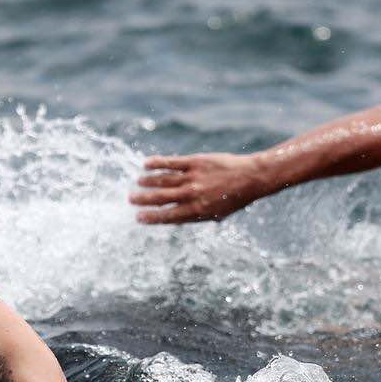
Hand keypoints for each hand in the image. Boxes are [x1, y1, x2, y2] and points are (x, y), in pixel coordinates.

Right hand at [130, 153, 266, 223]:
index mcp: (197, 211)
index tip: (138, 217)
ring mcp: (193, 177)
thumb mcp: (215, 214)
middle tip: (130, 199)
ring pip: (163, 179)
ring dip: (148, 181)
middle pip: (161, 198)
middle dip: (143, 199)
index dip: (151, 217)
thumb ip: (194, 216)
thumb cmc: (233, 199)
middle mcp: (192, 195)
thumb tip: (173, 219)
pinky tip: (146, 164)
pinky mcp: (195, 162)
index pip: (167, 216)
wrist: (250, 178)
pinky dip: (157, 163)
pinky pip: (171, 163)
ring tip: (138, 182)